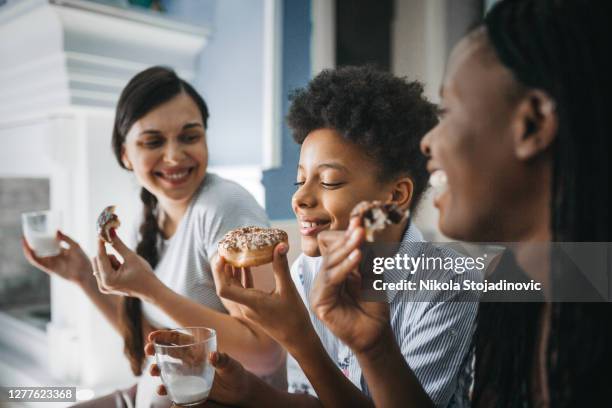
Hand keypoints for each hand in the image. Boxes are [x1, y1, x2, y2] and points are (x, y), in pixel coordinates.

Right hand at [22, 231, 91, 285]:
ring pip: (35, 255)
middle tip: (27, 233)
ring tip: (24, 239)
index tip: (36, 229)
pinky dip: (31, 255)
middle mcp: (53, 257)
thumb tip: (56, 230)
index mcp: (60, 251)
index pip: (48, 244)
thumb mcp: (75, 246)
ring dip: (28, 248)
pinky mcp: (49, 268)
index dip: (41, 238)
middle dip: (32, 242)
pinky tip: (28, 249)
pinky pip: (37, 262)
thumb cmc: (82, 260)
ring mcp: (50, 262)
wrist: (85, 273)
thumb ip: (66, 238)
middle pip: (39, 249)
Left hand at [91, 230, 158, 297]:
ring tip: (124, 266)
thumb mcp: (131, 257)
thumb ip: (118, 245)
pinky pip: (102, 270)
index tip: (101, 232)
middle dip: (108, 255)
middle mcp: (102, 285)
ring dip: (110, 261)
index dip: (101, 243)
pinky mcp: (105, 287)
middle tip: (120, 253)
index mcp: (108, 280)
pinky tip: (122, 271)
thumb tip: (110, 232)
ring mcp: (103, 287)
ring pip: (99, 264)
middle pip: (97, 261)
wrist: (151, 290)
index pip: (100, 257)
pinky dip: (111, 266)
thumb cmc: (144, 275)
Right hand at [145, 332, 252, 406]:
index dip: (165, 336)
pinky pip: (173, 387)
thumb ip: (223, 360)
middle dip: (156, 349)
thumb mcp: (231, 366)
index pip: (180, 339)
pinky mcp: (188, 388)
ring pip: (168, 369)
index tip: (152, 336)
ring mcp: (188, 375)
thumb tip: (213, 356)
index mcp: (199, 349)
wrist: (239, 393)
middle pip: (169, 352)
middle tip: (147, 350)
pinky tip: (161, 390)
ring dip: (158, 369)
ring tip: (152, 371)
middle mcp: (191, 360)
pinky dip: (165, 388)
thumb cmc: (236, 374)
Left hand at [211, 243, 313, 350]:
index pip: (224, 289)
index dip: (219, 272)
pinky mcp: (254, 308)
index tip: (221, 256)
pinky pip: (243, 291)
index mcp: (251, 303)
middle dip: (222, 268)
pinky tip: (245, 266)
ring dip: (231, 272)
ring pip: (233, 288)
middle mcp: (246, 307)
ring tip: (232, 253)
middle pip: (225, 286)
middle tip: (225, 249)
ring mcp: (249, 308)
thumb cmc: (294, 318)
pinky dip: (242, 278)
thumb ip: (281, 267)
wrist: (298, 339)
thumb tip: (280, 245)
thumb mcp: (289, 289)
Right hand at [311, 218, 390, 354]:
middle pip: (329, 251)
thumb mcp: (372, 273)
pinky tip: (357, 257)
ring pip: (329, 263)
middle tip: (361, 227)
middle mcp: (323, 278)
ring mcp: (319, 290)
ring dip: (346, 249)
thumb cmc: (374, 304)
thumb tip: (359, 225)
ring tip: (361, 238)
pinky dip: (345, 267)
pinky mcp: (318, 302)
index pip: (330, 244)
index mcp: (333, 269)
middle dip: (346, 238)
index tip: (360, 221)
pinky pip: (330, 279)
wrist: (376, 333)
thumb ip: (364, 253)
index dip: (344, 234)